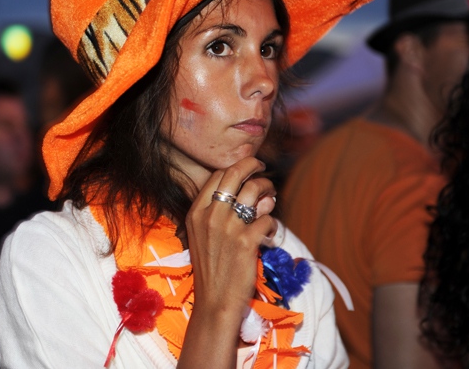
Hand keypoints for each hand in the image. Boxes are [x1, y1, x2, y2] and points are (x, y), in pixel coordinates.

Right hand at [185, 156, 276, 320]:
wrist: (214, 302)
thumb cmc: (211, 269)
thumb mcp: (202, 236)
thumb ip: (219, 213)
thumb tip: (251, 193)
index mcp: (196, 212)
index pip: (217, 175)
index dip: (236, 168)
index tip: (247, 170)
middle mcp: (210, 215)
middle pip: (234, 173)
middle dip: (253, 165)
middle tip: (263, 168)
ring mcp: (228, 227)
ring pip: (254, 190)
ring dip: (268, 189)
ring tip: (272, 197)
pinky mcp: (246, 241)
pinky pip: (267, 217)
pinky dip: (272, 223)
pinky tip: (269, 232)